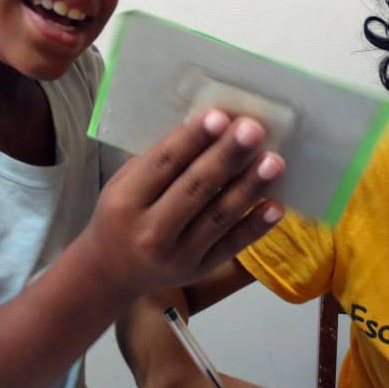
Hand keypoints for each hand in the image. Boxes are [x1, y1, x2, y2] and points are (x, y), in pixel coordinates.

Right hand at [79, 109, 284, 297]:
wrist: (112, 272)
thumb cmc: (122, 213)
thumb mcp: (124, 183)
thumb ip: (158, 158)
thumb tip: (206, 124)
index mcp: (126, 201)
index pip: (164, 163)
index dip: (193, 139)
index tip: (220, 115)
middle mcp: (150, 231)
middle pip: (195, 188)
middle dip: (227, 156)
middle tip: (254, 129)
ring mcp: (177, 255)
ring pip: (218, 216)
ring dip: (249, 187)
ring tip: (274, 162)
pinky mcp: (199, 270)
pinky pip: (232, 246)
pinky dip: (255, 226)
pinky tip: (276, 205)